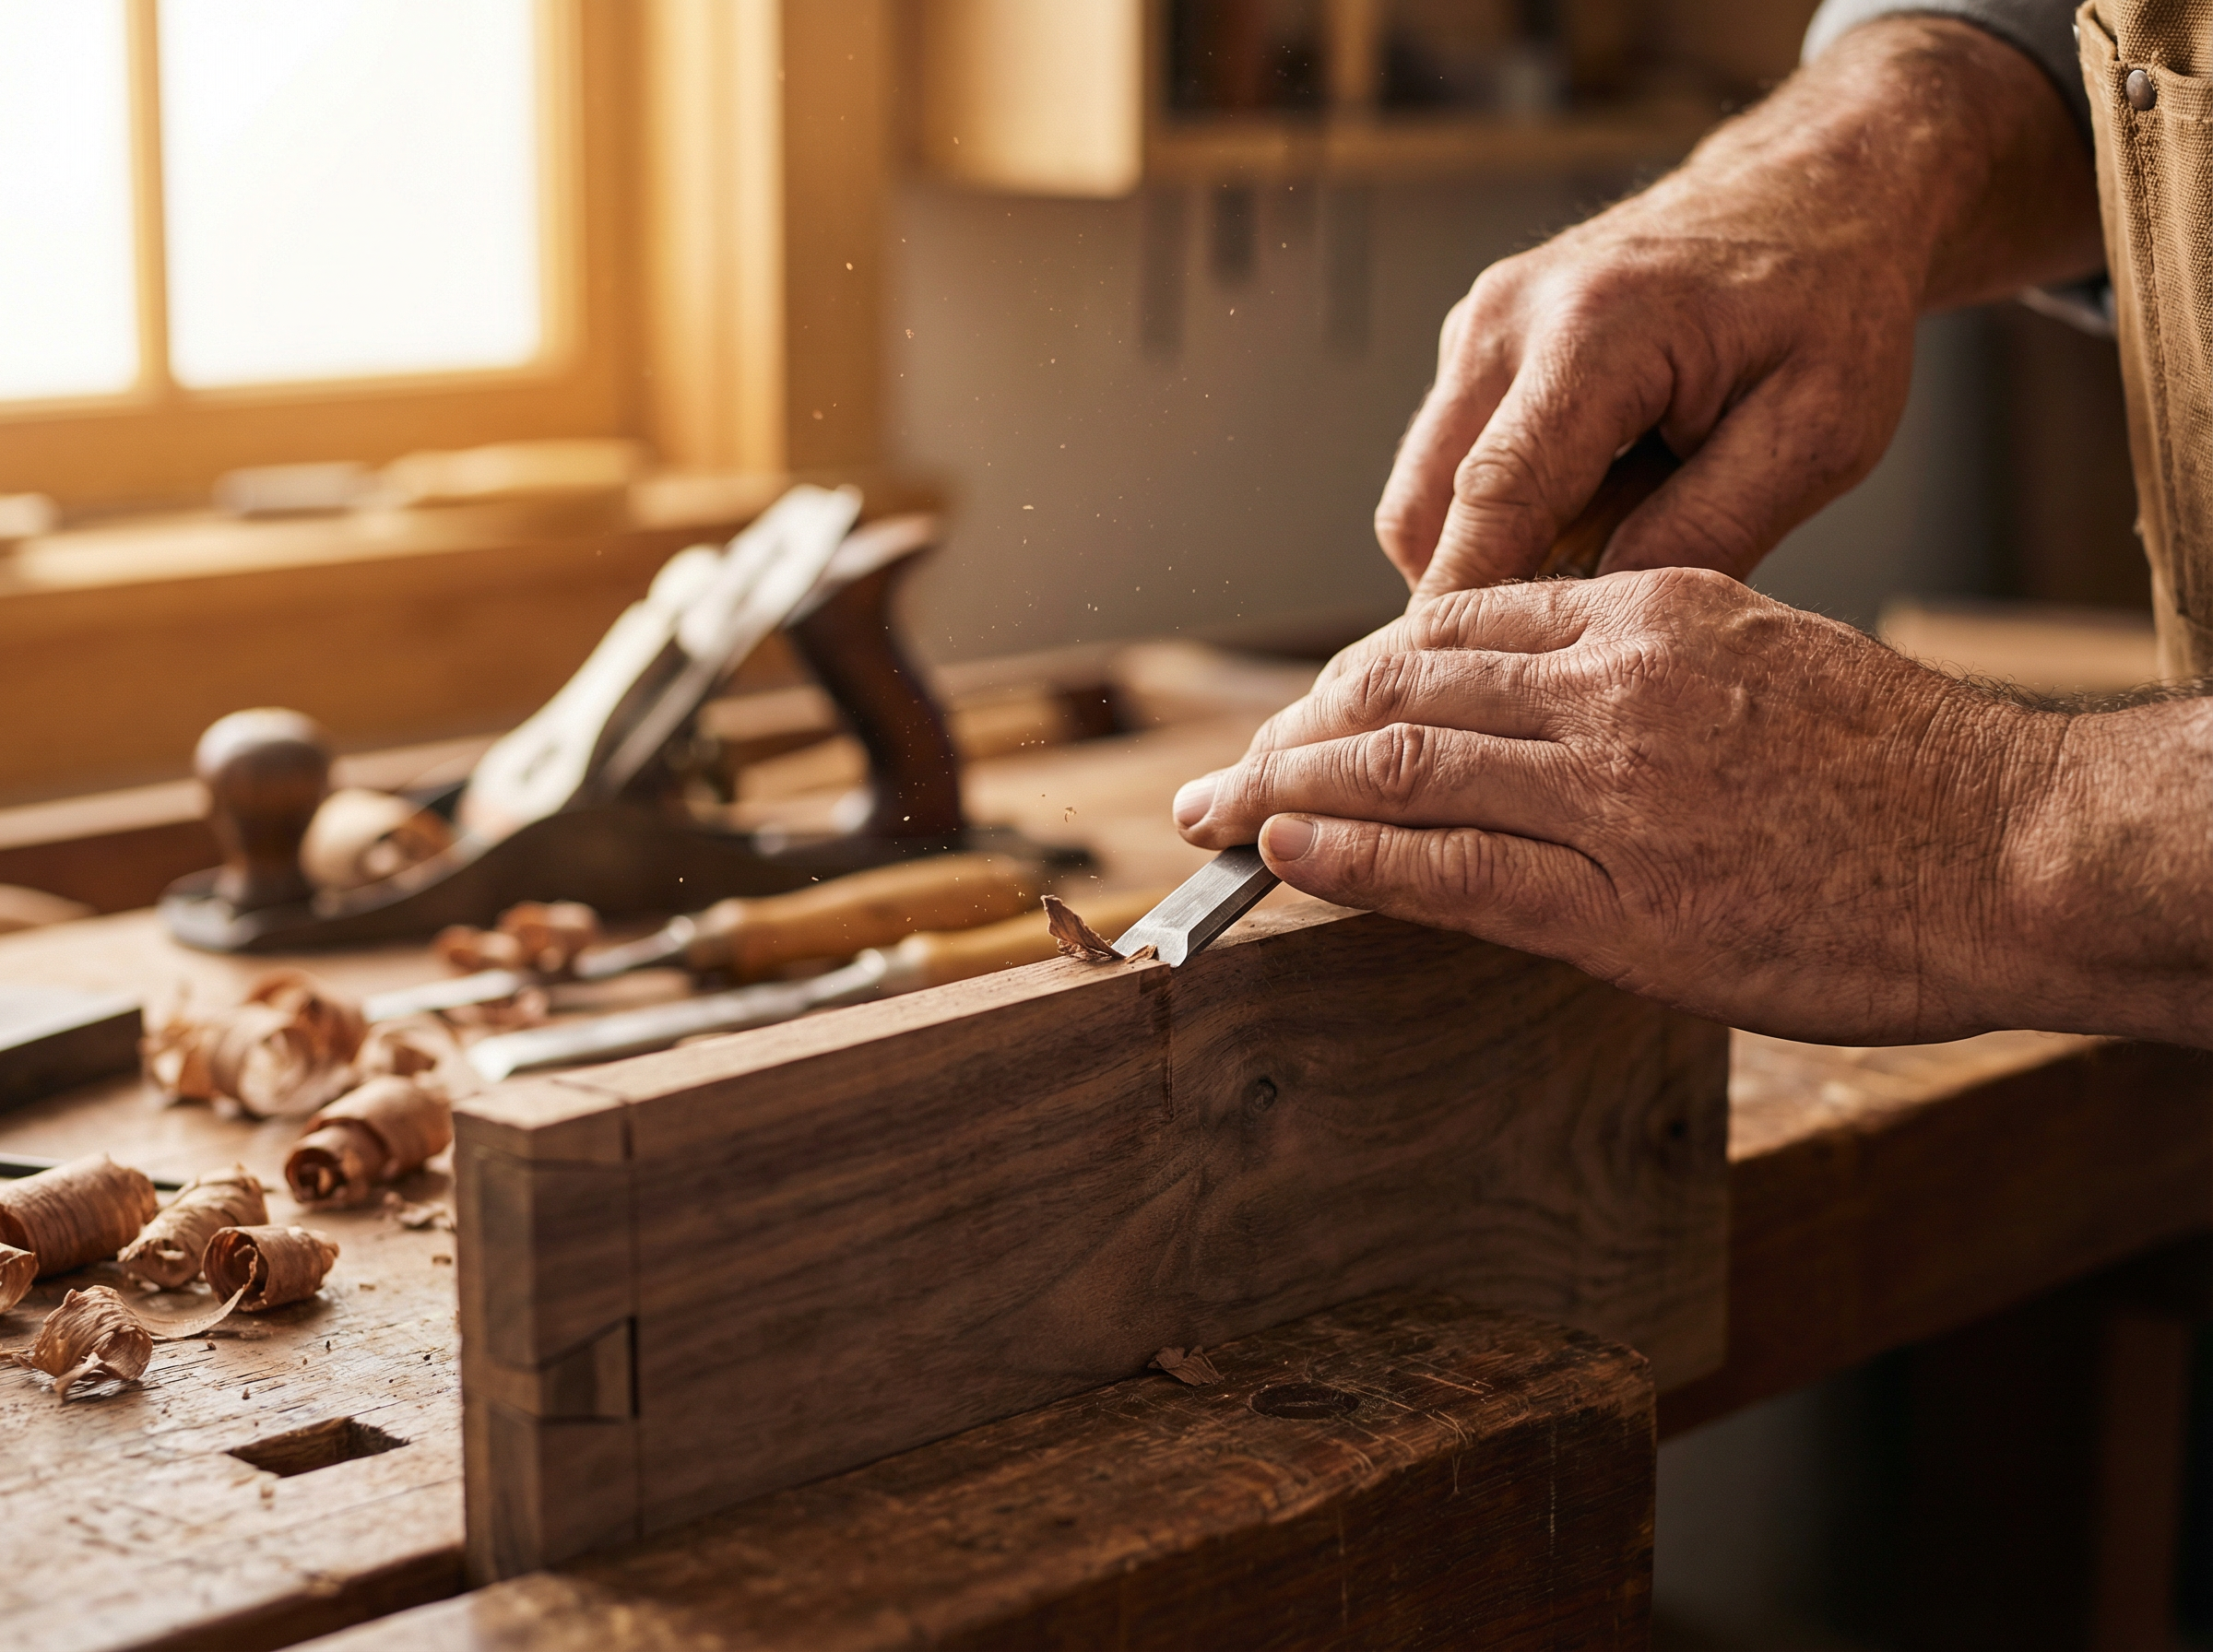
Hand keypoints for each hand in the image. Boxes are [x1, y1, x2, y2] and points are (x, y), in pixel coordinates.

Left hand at [1172, 569, 2070, 1044]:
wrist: (2019, 849)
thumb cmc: (1906, 771)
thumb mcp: (1764, 661)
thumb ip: (1639, 675)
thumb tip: (1531, 712)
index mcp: (1651, 611)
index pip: (1452, 625)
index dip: (1352, 675)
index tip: (1304, 716)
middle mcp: (1615, 685)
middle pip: (1401, 684)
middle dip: (1292, 733)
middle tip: (1227, 772)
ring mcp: (1615, 792)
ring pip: (1403, 768)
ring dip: (1288, 793)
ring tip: (1219, 817)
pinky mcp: (1626, 902)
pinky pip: (1451, 869)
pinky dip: (1352, 860)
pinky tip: (1287, 858)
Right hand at [1378, 17, 2100, 598]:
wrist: (1814, 190)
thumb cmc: (1830, 304)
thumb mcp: (1818, 433)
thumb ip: (1710, 530)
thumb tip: (1598, 622)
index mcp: (1597, 330)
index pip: (1494, 499)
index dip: (1471, 608)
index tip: (1465, 695)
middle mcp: (1508, 317)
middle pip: (1423, 509)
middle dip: (1468, 596)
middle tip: (1554, 659)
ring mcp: (1479, 325)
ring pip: (1423, 495)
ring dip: (1486, 553)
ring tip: (1599, 555)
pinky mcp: (1474, 342)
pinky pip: (1448, 464)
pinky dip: (1497, 514)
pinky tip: (1589, 509)